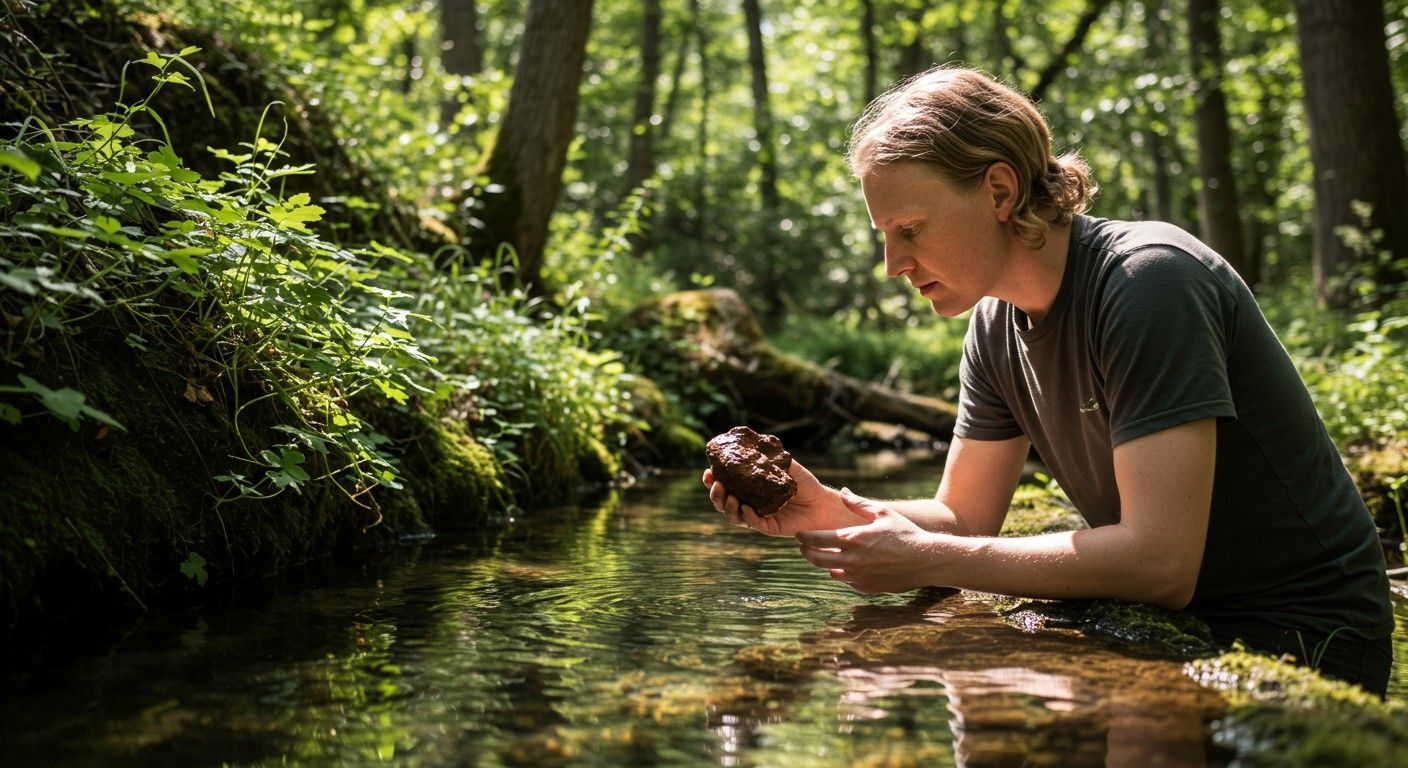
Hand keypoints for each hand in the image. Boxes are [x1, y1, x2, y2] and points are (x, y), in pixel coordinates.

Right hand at [702, 457, 863, 536]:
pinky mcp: (768, 527)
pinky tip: (746, 508)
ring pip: (733, 516)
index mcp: (748, 488)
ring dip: (727, 507)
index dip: (712, 480)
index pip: (724, 485)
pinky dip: (747, 517)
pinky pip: (752, 523)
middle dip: (715, 494)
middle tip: (716, 485)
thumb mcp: (786, 466)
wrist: (822, 502)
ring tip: (730, 497)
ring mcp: (756, 516)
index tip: (708, 472)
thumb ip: (771, 458)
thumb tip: (755, 444)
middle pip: (722, 502)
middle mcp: (748, 502)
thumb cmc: (804, 483)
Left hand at [795, 489, 946, 593]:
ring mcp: (858, 577)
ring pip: (829, 571)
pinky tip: (847, 565)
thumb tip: (843, 492)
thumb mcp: (882, 513)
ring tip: (824, 554)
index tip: (799, 534)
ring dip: (824, 563)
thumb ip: (858, 504)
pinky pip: (847, 580)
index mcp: (852, 539)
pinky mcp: (866, 588)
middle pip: (816, 559)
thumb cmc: (905, 533)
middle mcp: (851, 560)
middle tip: (804, 546)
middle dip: (806, 552)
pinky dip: (844, 573)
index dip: (803, 536)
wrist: (926, 560)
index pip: (815, 539)